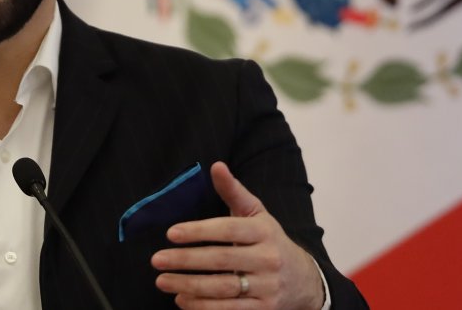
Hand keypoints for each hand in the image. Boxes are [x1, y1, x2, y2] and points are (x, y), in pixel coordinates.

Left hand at [149, 162, 324, 308]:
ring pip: (223, 288)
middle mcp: (268, 258)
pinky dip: (203, 306)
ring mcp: (268, 286)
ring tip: (162, 281)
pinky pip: (230, 309)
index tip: (170, 233)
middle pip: (221, 259)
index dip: (198, 231)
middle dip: (185, 260)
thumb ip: (233, 191)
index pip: (228, 229)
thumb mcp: (257, 214)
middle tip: (157, 259)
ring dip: (189, 285)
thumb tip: (216, 166)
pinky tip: (182, 299)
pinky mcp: (265, 309)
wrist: (304, 279)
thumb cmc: (270, 241)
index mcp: (264, 231)